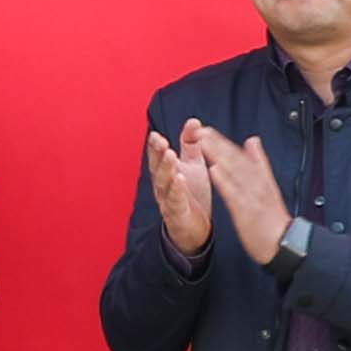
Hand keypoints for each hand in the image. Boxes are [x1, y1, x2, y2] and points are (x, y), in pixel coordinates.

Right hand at [146, 132, 206, 258]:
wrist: (196, 229)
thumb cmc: (192, 195)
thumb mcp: (192, 165)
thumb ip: (190, 144)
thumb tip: (193, 121)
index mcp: (166, 173)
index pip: (157, 156)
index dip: (155, 146)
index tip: (155, 134)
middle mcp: (163, 186)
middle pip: (157, 167)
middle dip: (157, 153)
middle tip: (159, 140)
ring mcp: (168, 200)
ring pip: (164, 183)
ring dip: (166, 168)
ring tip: (169, 155)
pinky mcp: (177, 214)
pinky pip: (175, 201)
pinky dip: (177, 190)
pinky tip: (180, 179)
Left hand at [185, 121, 288, 258]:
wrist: (284, 244)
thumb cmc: (273, 219)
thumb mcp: (269, 186)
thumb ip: (260, 163)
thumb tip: (253, 141)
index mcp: (261, 178)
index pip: (240, 156)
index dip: (223, 142)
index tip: (207, 130)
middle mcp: (257, 184)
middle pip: (236, 160)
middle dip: (218, 144)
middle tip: (201, 130)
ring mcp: (252, 196)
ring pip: (234, 172)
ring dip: (219, 156)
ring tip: (204, 143)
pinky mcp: (247, 211)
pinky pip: (234, 194)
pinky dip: (225, 181)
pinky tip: (213, 170)